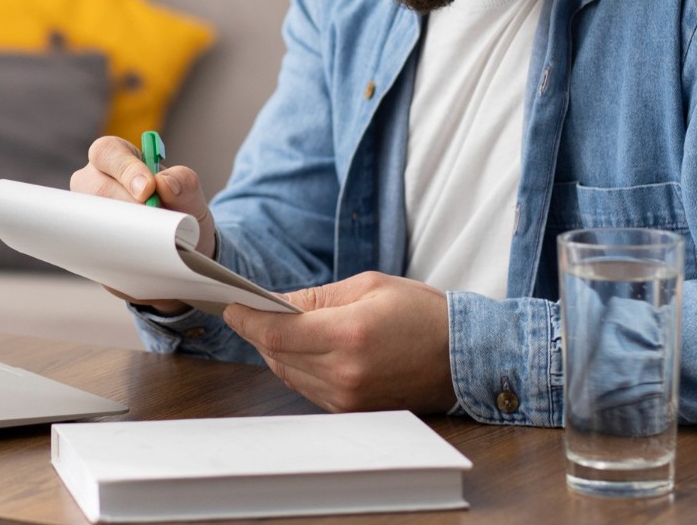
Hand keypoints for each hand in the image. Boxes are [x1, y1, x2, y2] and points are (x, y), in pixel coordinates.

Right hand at [69, 135, 217, 314]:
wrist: (179, 250)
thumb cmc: (179, 210)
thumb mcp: (191, 196)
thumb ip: (184, 183)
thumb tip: (165, 183)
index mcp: (117, 158)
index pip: (108, 152)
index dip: (124, 168)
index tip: (147, 189)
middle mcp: (94, 182)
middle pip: (90, 184)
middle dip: (121, 201)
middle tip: (149, 218)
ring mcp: (87, 213)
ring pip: (87, 217)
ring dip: (117, 229)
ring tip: (148, 240)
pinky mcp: (89, 244)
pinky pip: (92, 248)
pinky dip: (116, 253)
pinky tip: (138, 258)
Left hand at [223, 272, 456, 413]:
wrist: (463, 356)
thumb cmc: (421, 314)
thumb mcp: (369, 286)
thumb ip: (317, 297)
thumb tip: (276, 302)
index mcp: (348, 334)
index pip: (276, 333)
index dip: (247, 320)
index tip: (232, 306)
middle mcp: (345, 372)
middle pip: (277, 354)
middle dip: (259, 331)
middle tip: (252, 310)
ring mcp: (348, 397)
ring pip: (288, 373)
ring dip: (277, 350)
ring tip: (279, 327)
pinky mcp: (353, 409)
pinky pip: (308, 388)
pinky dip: (297, 367)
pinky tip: (303, 348)